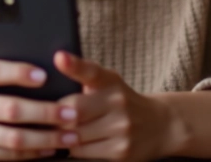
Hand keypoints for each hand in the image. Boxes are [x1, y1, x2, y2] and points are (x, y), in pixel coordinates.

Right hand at [0, 60, 78, 160]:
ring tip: (70, 134)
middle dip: (45, 112)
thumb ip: (2, 69)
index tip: (45, 75)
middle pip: (10, 109)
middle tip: (71, 113)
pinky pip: (8, 155)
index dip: (19, 73)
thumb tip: (46, 65)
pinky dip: (33, 153)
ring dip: (46, 138)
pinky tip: (52, 148)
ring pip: (13, 138)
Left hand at [54, 52, 177, 160]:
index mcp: (111, 81)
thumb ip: (84, 76)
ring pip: (75, 135)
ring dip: (64, 135)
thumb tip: (55, 67)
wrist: (160, 125)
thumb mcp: (109, 83)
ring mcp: (121, 129)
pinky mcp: (121, 152)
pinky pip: (82, 153)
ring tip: (64, 132)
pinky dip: (74, 149)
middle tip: (50, 117)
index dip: (74, 65)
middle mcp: (119, 102)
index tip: (60, 58)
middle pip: (74, 111)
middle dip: (57, 116)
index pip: (91, 71)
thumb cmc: (122, 102)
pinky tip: (80, 143)